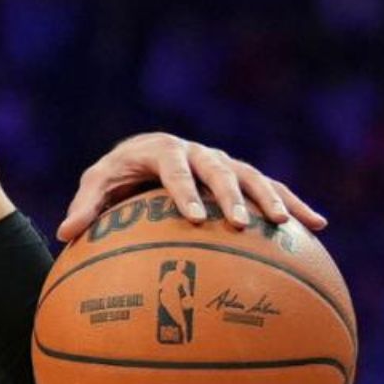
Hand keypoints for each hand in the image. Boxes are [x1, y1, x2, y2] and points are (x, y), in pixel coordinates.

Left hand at [55, 132, 326, 241]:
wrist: (142, 153)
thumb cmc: (117, 174)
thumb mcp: (98, 185)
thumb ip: (86, 206)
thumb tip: (65, 233)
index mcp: (161, 150)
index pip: (174, 168)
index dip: (185, 191)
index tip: (194, 218)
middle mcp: (197, 152)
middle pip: (219, 169)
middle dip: (231, 195)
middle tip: (241, 223)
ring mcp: (223, 162)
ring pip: (252, 176)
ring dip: (270, 198)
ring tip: (285, 224)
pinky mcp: (241, 175)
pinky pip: (271, 188)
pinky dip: (295, 204)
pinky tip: (319, 227)